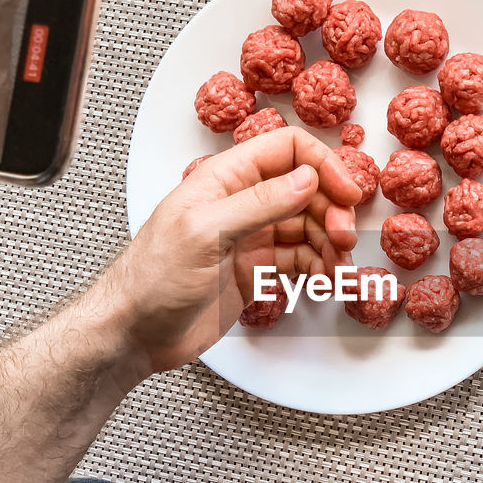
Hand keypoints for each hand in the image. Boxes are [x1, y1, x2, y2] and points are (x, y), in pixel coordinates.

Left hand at [94, 127, 361, 374]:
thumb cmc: (151, 279)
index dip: (322, 166)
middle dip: (332, 210)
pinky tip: (327, 278)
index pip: (287, 150)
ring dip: (330, 242)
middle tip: (343, 238)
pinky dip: (320, 266)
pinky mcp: (256, 268)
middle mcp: (241, 202)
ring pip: (308, 225)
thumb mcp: (205, 232)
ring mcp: (251, 235)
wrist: (135, 333)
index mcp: (224, 179)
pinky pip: (301, 258)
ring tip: (338, 266)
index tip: (346, 192)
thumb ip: (260, 202)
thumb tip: (307, 177)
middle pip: (306, 189)